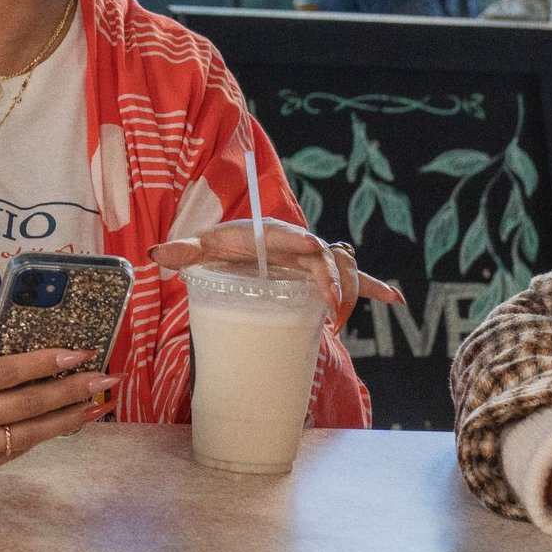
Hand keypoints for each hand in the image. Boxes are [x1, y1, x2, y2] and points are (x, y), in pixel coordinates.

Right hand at [0, 311, 113, 472]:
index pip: (11, 371)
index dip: (48, 362)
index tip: (81, 353)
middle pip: (28, 405)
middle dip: (71, 391)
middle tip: (105, 379)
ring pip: (28, 434)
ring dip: (66, 420)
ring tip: (95, 406)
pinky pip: (13, 451)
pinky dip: (40, 436)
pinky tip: (63, 423)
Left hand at [150, 221, 404, 326]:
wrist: (236, 242)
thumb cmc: (220, 243)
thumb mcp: (202, 246)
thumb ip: (182, 249)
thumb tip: (155, 254)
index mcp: (274, 234)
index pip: (298, 240)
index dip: (312, 254)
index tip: (318, 269)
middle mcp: (300, 245)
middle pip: (329, 258)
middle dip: (336, 281)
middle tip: (331, 308)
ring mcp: (313, 261)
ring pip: (346, 266)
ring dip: (353, 288)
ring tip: (342, 317)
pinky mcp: (321, 275)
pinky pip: (355, 279)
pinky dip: (376, 287)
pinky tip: (396, 301)